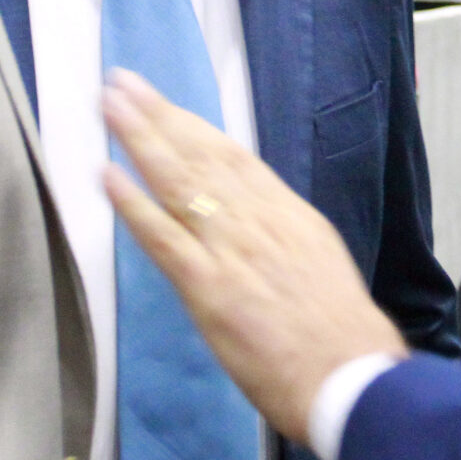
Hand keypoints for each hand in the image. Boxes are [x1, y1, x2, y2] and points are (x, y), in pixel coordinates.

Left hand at [102, 73, 406, 444]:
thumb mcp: (320, 266)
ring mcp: (232, 251)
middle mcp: (259, 221)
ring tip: (110, 106)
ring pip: (179, 181)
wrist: (352, 377)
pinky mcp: (210, 288)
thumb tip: (259, 229)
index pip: (233, 158)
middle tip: (123, 83)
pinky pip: (163, 238)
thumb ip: (285, 241)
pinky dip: (134, 205)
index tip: (166, 103)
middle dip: (160, 116)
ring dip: (141, 139)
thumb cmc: (342, 337)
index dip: (194, 126)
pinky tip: (109, 176)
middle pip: (202, 155)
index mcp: (288, 216)